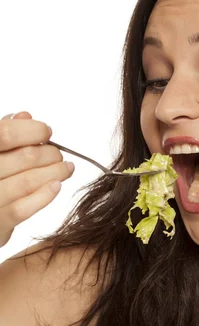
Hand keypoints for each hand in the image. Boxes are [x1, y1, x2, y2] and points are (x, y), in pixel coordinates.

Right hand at [0, 111, 74, 247]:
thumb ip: (3, 132)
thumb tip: (25, 116)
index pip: (5, 133)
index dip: (31, 130)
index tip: (46, 132)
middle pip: (24, 157)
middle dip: (49, 153)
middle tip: (58, 154)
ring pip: (27, 181)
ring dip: (55, 173)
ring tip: (66, 168)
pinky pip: (23, 209)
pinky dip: (44, 195)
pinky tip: (56, 186)